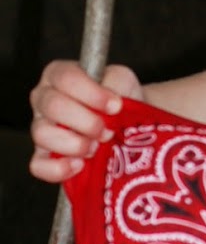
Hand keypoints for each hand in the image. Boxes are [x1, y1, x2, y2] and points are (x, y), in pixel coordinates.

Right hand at [29, 61, 143, 182]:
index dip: (92, 94)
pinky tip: (80, 165)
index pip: (66, 78)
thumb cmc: (119, 97)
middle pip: (53, 106)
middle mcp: (44, 99)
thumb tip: (112, 102)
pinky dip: (58, 168)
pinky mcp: (43, 157)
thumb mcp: (122, 79)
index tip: (116, 106)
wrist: (127, 122)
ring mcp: (40, 128)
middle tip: (107, 131)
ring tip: (96, 146)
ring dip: (75, 144)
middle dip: (86, 122)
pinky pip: (38, 165)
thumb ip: (115, 83)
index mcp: (59, 75)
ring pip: (42, 134)